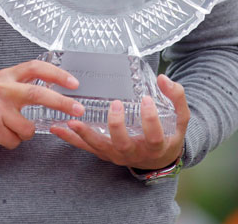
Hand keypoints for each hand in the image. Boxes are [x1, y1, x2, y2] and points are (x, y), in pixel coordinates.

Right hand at [0, 60, 84, 151]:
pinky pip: (13, 141)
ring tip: (6, 130)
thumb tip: (47, 90)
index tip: (74, 82)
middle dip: (62, 102)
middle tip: (78, 109)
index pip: (36, 68)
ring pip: (27, 128)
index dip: (58, 73)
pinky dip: (9, 142)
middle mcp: (1, 88)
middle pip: (39, 93)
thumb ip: (17, 87)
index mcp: (4, 76)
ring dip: (22, 134)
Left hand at [49, 74, 188, 170]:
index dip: (150, 119)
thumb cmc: (169, 135)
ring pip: (100, 147)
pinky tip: (57, 127)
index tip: (146, 100)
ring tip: (72, 120)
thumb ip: (176, 97)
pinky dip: (71, 138)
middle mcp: (135, 153)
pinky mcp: (105, 154)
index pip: (154, 135)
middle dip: (117, 125)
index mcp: (156, 145)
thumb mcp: (180, 118)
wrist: (159, 159)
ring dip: (85, 134)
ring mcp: (117, 155)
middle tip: (115, 104)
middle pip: (123, 143)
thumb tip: (164, 78)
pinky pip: (87, 148)